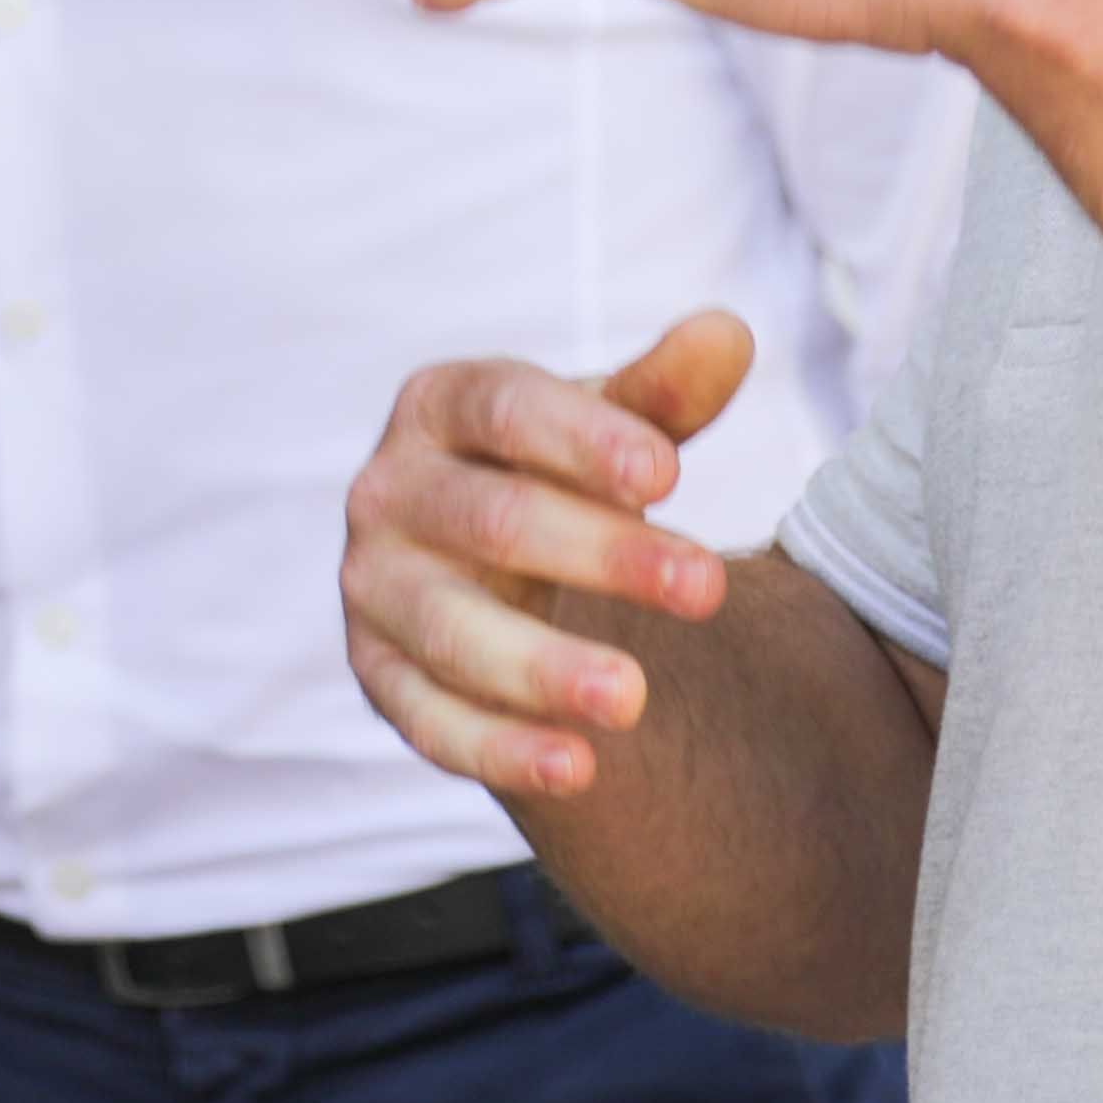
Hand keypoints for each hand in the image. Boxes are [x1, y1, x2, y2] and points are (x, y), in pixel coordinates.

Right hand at [340, 313, 754, 800]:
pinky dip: (500, 749)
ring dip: (543, 667)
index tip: (669, 476)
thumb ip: (664, 391)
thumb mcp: (609, 430)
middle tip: (708, 588)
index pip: (504, 410)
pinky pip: (431, 721)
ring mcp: (374, 589)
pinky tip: (578, 767)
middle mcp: (388, 490)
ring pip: (454, 632)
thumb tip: (727, 335)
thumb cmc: (554, 471)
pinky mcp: (380, 676)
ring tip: (634, 698)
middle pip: (492, 520)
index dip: (584, 439)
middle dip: (601, 555)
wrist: (489, 560)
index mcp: (438, 404)